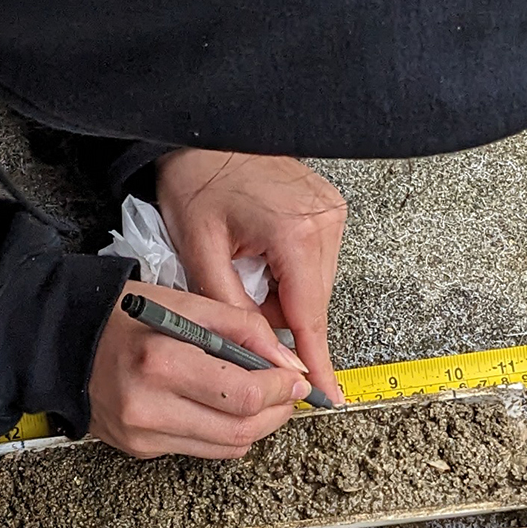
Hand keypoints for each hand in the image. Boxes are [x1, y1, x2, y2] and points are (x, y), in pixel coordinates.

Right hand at [86, 281, 314, 459]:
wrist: (60, 342)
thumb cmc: (121, 316)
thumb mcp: (186, 304)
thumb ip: (243, 329)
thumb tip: (288, 362)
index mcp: (161, 362)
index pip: (245, 395)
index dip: (282, 390)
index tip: (295, 378)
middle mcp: (149, 406)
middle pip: (241, 430)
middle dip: (277, 412)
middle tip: (289, 392)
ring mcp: (142, 434)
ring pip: (226, 447)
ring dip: (256, 426)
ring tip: (262, 398)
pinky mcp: (140, 448)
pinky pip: (201, 449)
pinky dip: (224, 431)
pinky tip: (223, 406)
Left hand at [152, 148, 347, 404]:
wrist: (202, 132)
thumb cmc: (194, 179)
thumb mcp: (201, 253)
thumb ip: (235, 313)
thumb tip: (264, 358)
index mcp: (296, 233)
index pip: (309, 317)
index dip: (315, 361)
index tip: (327, 395)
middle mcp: (324, 222)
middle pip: (311, 302)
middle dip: (276, 313)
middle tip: (237, 286)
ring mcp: (331, 213)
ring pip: (313, 285)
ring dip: (280, 290)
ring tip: (244, 259)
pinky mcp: (328, 208)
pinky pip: (313, 262)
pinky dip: (287, 270)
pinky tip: (260, 251)